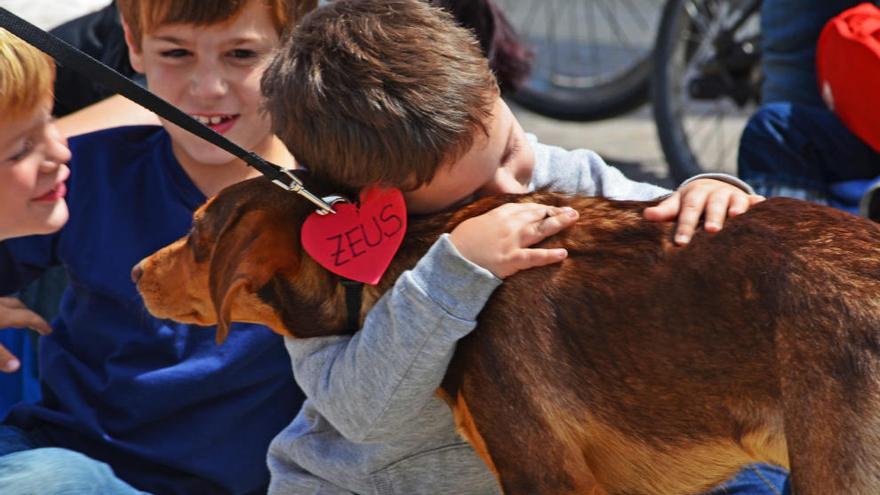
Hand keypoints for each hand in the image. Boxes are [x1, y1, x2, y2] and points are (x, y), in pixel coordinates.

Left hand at [0, 297, 51, 372]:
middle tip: (33, 323)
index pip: (28, 317)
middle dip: (27, 313)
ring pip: (3, 302)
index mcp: (2, 314)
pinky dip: (1, 309)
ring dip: (12, 309)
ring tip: (14, 319)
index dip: (40, 324)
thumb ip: (1, 357)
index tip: (48, 331)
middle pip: (17, 304)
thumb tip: (16, 367)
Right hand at [449, 203, 578, 277]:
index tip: (554, 210)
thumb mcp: (477, 222)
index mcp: (500, 214)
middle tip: (573, 211)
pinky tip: (563, 253)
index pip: (527, 208)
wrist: (452, 259)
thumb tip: (505, 219)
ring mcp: (511, 242)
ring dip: (558, 223)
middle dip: (556, 212)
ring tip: (573, 219)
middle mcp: (509, 225)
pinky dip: (549, 255)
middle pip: (537, 215)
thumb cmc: (462, 242)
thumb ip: (494, 219)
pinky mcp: (511, 260)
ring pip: (540, 230)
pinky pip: (534, 257)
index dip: (543, 209)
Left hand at [643, 179, 764, 244]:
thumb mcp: (677, 204)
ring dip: (737, 208)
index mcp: (695, 194)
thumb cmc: (690, 203)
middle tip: (711, 231)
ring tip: (736, 217)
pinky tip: (763, 207)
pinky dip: (759, 205)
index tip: (680, 242)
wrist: (711, 187)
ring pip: (735, 201)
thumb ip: (665, 211)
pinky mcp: (748, 200)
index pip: (688, 210)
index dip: (685, 226)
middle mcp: (715, 193)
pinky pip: (755, 202)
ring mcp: (733, 195)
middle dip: (712, 217)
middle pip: (713, 205)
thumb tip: (646, 215)